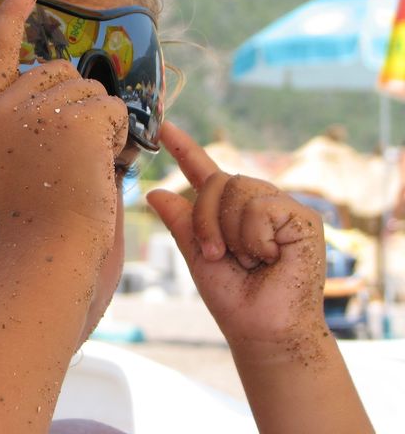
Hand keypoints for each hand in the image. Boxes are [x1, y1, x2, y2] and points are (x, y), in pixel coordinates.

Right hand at [0, 0, 127, 249]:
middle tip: (68, 150)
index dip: (11, 19)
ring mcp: (41, 108)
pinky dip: (116, 133)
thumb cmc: (38, 206)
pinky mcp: (76, 117)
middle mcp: (10, 103)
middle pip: (61, 70)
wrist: (48, 240)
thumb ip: (31, 113)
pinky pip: (113, 107)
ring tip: (79, 162)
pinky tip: (97, 162)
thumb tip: (69, 79)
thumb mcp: (16, 151)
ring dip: (98, 121)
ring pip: (92, 89)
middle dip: (77, 100)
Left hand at [146, 121, 327, 344]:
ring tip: (247, 260)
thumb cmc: (233, 298)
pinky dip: (255, 236)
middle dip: (206, 219)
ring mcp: (282, 208)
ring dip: (230, 231)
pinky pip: (262, 207)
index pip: (206, 172)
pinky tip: (269, 257)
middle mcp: (257, 204)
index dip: (185, 149)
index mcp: (230, 211)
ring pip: (239, 189)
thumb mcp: (197, 256)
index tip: (164, 128)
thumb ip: (181, 223)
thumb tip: (155, 192)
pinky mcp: (303, 218)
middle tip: (216, 254)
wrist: (263, 329)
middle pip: (219, 180)